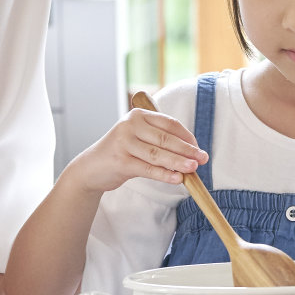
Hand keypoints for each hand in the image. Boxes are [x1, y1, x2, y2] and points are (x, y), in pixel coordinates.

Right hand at [62, 106, 207, 193]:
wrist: (91, 168)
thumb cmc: (121, 152)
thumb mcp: (139, 139)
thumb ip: (160, 141)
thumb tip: (191, 153)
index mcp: (138, 115)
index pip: (169, 124)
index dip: (187, 136)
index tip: (198, 148)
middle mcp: (130, 125)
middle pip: (166, 138)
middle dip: (187, 150)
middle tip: (203, 158)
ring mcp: (124, 142)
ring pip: (158, 154)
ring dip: (178, 162)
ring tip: (193, 169)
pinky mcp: (120, 161)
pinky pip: (148, 169)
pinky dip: (164, 174)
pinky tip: (177, 179)